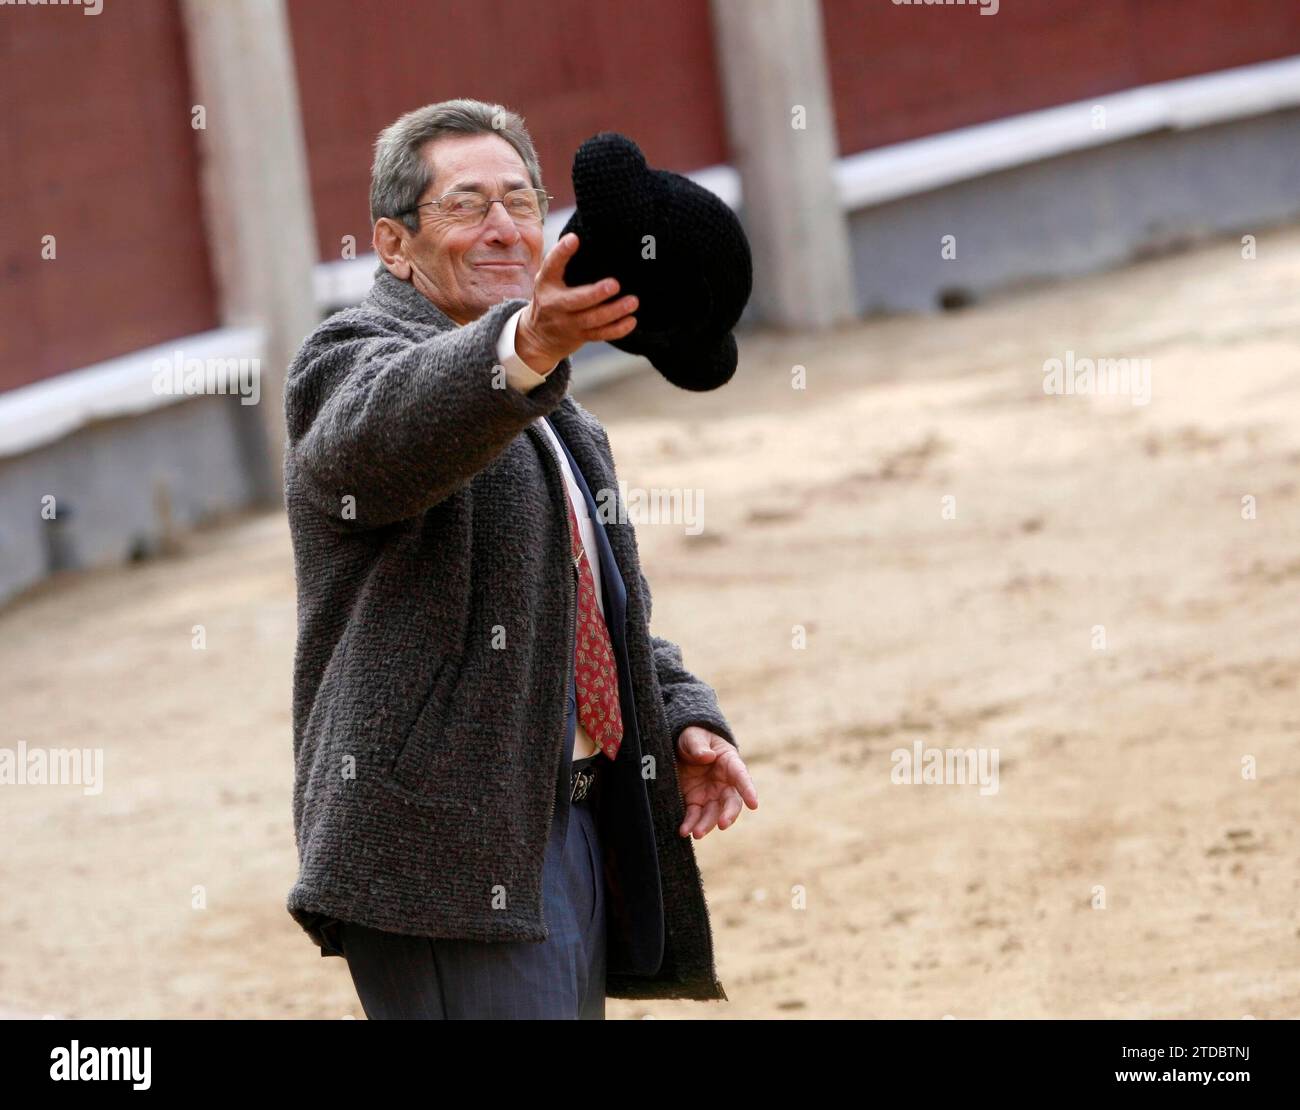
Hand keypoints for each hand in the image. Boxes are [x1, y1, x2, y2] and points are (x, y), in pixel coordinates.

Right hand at [515, 233, 637, 370]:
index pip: (551, 265)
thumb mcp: (548, 279)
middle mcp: (555, 304)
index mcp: (546, 283)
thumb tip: (584, 235)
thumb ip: (562, 262)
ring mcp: (568, 323)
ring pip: (592, 319)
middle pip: (576, 300)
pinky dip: (617, 329)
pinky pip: (600, 334)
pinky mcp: (580, 336)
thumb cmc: (550, 297)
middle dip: (596, 294)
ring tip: (633, 302)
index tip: (574, 239)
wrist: (538, 337)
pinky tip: (631, 321)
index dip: (561, 252)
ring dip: (614, 312)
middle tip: (615, 284)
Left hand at [674, 726, 757, 838]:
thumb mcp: (693, 736)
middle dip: (728, 814)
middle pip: (731, 802)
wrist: (681, 746)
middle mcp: (724, 783)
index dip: (749, 791)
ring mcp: (710, 794)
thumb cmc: (694, 737)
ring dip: (707, 825)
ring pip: (713, 814)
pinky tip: (684, 831)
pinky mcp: (695, 802)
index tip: (754, 805)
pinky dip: (690, 825)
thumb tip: (707, 756)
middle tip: (723, 824)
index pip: (742, 777)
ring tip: (696, 834)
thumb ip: (699, 745)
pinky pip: (695, 816)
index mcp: (729, 763)